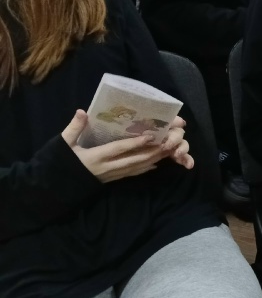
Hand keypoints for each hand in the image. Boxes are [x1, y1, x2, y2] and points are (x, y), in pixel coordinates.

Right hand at [62, 110, 190, 182]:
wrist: (56, 186)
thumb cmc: (59, 163)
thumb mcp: (63, 144)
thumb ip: (74, 128)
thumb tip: (81, 111)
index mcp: (95, 157)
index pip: (119, 149)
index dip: (135, 143)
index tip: (151, 136)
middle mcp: (107, 167)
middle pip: (134, 160)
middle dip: (152, 152)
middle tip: (169, 142)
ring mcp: (110, 175)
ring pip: (135, 168)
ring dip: (152, 160)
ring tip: (168, 150)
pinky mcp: (111, 180)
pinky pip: (131, 174)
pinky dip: (144, 169)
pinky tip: (156, 163)